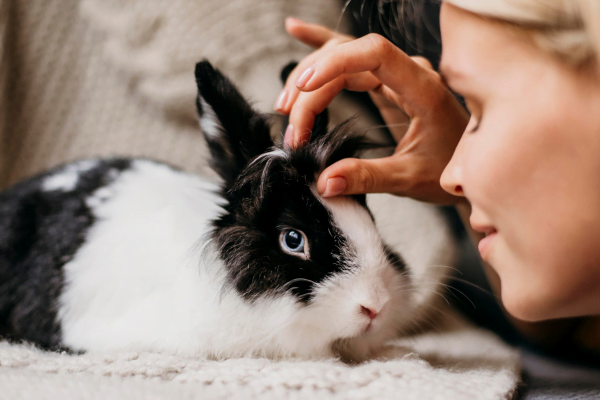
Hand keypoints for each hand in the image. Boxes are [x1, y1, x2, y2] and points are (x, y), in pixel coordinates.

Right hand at [277, 18, 468, 203]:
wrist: (469, 168)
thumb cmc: (449, 168)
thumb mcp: (410, 178)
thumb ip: (368, 177)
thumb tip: (324, 181)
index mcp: (422, 88)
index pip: (373, 53)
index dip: (334, 63)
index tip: (304, 88)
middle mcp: (408, 73)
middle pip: (348, 59)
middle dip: (312, 89)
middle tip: (293, 129)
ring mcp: (396, 75)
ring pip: (343, 60)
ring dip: (310, 79)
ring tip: (286, 108)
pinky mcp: (386, 84)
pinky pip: (350, 60)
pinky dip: (323, 49)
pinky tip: (297, 32)